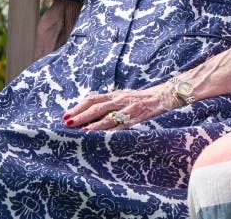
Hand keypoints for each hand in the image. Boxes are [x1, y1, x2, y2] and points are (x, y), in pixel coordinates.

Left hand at [63, 86, 178, 130]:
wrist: (164, 95)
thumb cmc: (142, 99)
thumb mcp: (123, 98)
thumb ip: (110, 104)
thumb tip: (90, 114)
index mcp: (114, 95)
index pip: (92, 99)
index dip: (78, 107)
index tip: (66, 116)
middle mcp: (119, 99)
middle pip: (96, 106)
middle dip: (81, 115)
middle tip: (68, 123)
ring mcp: (129, 108)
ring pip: (108, 116)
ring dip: (93, 124)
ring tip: (82, 131)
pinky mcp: (138, 116)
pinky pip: (123, 124)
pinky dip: (112, 130)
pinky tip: (104, 135)